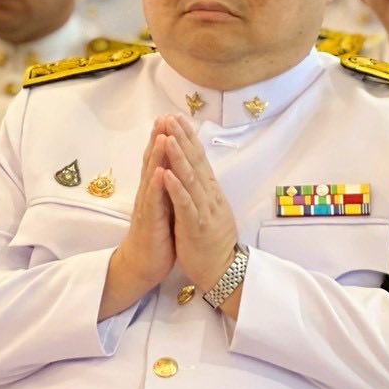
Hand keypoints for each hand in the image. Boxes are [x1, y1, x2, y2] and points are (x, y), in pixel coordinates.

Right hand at [101, 122, 175, 317]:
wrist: (143, 265)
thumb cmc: (157, 237)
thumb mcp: (165, 208)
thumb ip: (166, 188)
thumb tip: (173, 169)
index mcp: (155, 191)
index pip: (159, 160)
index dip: (164, 138)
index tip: (171, 118)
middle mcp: (148, 194)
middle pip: (153, 161)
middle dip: (158, 138)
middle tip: (163, 117)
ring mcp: (147, 207)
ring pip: (152, 177)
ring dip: (156, 156)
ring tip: (162, 136)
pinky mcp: (150, 223)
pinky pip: (153, 202)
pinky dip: (156, 186)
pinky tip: (160, 172)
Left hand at [157, 115, 238, 292]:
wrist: (222, 271)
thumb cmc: (210, 241)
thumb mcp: (207, 209)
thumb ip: (202, 189)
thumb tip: (196, 169)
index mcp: (210, 192)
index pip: (199, 159)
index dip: (188, 138)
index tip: (177, 118)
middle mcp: (210, 197)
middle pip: (196, 162)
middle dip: (183, 139)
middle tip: (171, 117)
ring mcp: (205, 211)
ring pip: (191, 179)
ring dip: (179, 157)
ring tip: (167, 138)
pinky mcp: (197, 226)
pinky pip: (186, 205)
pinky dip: (176, 189)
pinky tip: (166, 175)